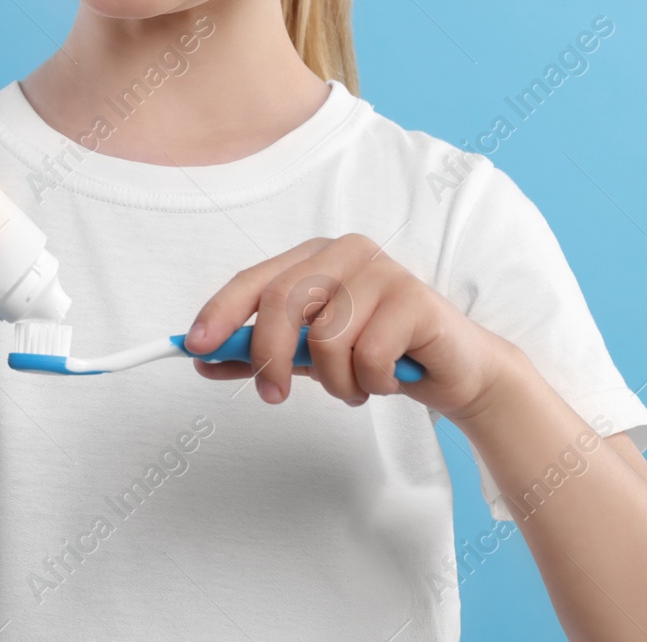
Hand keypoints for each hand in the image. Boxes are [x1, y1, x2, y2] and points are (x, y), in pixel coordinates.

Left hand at [185, 233, 516, 418]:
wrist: (452, 370)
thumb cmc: (377, 354)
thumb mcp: (309, 357)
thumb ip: (259, 354)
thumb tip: (203, 360)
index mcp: (314, 258)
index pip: (254, 280)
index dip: (220, 313)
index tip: (194, 347)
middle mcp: (345, 252)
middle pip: (283, 302)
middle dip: (270, 356)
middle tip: (274, 395)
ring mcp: (382, 269)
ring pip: (327, 337)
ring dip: (336, 382)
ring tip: (357, 386)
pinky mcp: (415, 296)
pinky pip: (369, 353)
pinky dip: (371, 382)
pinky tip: (388, 379)